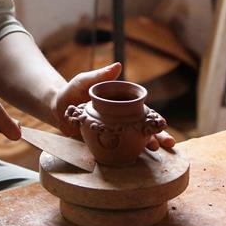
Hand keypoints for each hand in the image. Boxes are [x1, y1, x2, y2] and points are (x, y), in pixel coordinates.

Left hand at [50, 62, 175, 150]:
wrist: (57, 107)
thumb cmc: (73, 91)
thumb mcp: (85, 81)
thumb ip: (100, 76)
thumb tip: (118, 65)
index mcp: (120, 105)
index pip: (142, 113)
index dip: (154, 118)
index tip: (164, 123)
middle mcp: (120, 120)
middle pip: (142, 129)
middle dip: (156, 136)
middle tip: (167, 143)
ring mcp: (112, 133)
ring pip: (133, 141)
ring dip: (145, 146)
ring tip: (155, 151)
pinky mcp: (102, 143)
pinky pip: (117, 150)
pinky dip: (127, 155)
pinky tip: (135, 159)